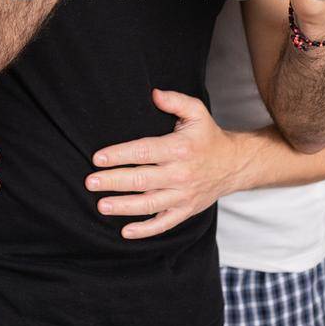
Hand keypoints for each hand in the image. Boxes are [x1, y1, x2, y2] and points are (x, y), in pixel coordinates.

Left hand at [85, 88, 255, 239]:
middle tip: (90, 182)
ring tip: (101, 206)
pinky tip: (125, 231)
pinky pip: (164, 224)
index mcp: (180, 149)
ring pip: (149, 204)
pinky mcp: (185, 210)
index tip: (98, 158)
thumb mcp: (197, 112)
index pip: (144, 152)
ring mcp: (183, 195)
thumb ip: (176, 101)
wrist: (234, 165)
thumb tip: (154, 94)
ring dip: (124, 206)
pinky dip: (145, 230)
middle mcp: (180, 174)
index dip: (119, 155)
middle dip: (114, 181)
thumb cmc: (208, 137)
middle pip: (142, 180)